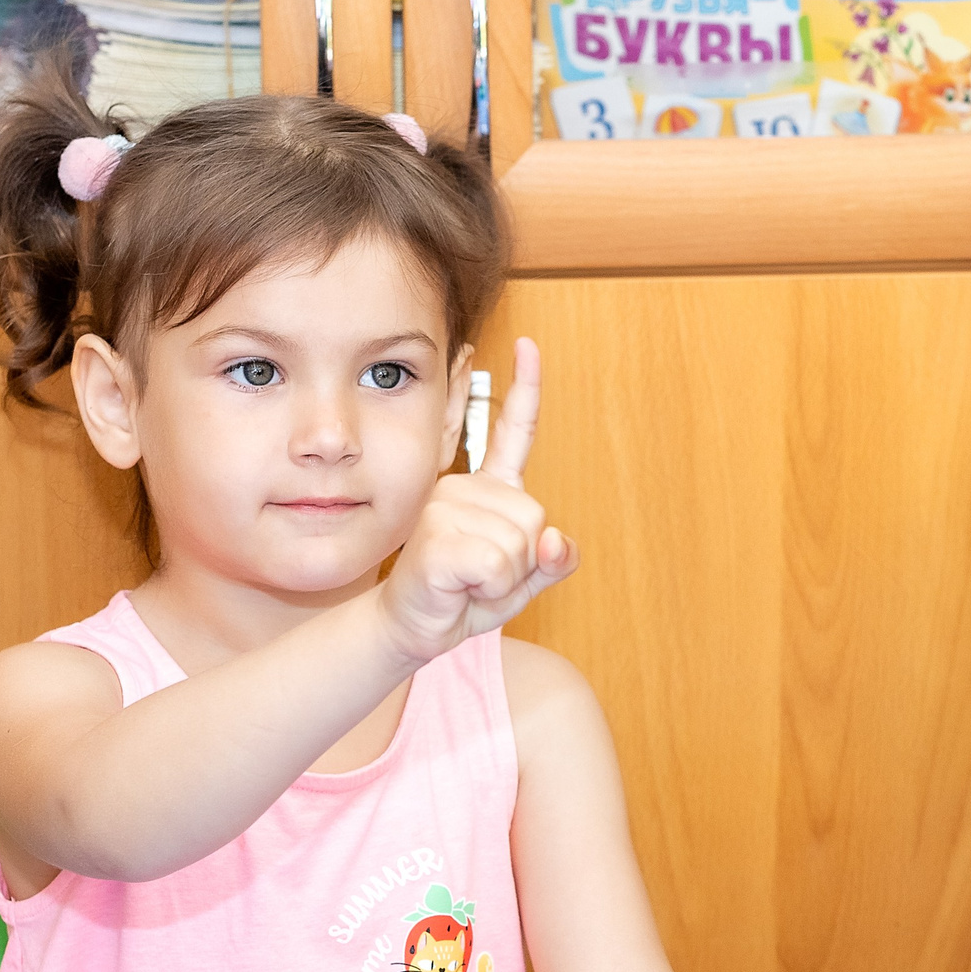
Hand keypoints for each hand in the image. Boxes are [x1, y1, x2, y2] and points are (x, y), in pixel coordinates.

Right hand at [377, 337, 577, 662]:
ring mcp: (446, 508)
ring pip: (520, 547)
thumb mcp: (521, 580)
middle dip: (524, 562)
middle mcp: (464, 487)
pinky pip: (498, 567)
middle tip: (483, 575)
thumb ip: (551, 561)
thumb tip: (558, 543)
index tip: (527, 346)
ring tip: (469, 581)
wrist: (412, 625)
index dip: (526, 390)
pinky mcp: (437, 539)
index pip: (513, 432)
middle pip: (536, 521)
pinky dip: (490, 590)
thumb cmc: (463, 597)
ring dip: (505, 579)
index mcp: (488, 489)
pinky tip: (459, 586)